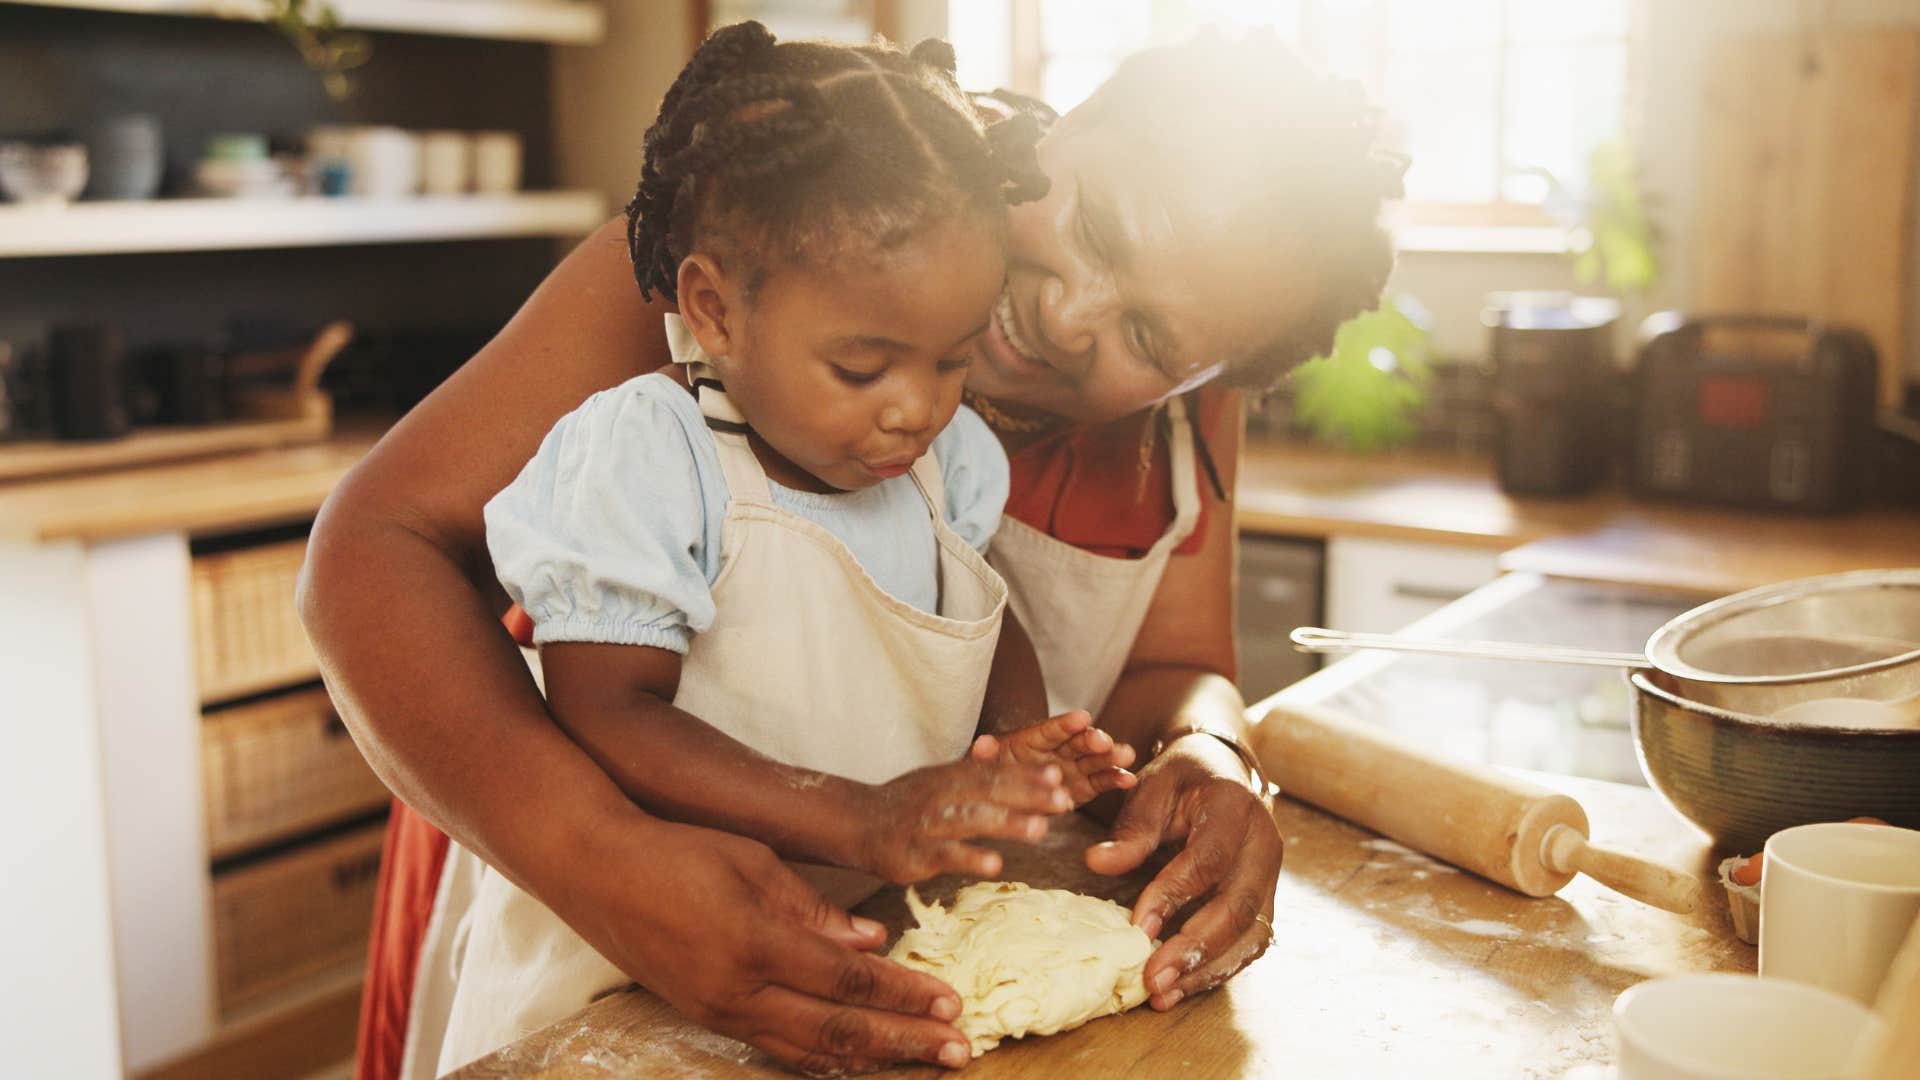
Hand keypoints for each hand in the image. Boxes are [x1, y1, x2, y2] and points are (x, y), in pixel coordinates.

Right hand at [562, 813, 977, 1073]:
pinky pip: (776, 1050)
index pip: (849, 980)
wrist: (594, 869)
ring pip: (808, 1054)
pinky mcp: (706, 1016)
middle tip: (960, 1050)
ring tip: (922, 1062)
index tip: (952, 1002)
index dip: (905, 994)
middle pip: (839, 1031)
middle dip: (905, 1042)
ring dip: (872, 1060)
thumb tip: (873, 944)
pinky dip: (823, 1060)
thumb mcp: (752, 861)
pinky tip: (857, 1061)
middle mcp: (738, 991)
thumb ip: (814, 909)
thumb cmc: (676, 850)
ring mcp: (718, 1011)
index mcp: (755, 943)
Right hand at [856, 757, 1070, 882]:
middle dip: (1028, 795)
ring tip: (1040, 831)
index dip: (1027, 774)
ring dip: (1007, 823)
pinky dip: (971, 858)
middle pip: (989, 791)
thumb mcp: (942, 781)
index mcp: (951, 777)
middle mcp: (942, 795)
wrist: (856, 823)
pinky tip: (997, 864)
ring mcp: (928, 823)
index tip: (1059, 777)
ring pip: (971, 820)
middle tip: (1064, 800)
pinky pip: (946, 855)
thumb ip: (978, 774)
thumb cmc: (909, 804)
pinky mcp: (915, 853)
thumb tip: (1024, 767)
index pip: (995, 772)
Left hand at [968, 709, 1136, 805]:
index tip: (1082, 717)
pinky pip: (1101, 781)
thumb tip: (981, 744)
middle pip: (1076, 742)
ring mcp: (1073, 767)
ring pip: (1094, 759)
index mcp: (1033, 740)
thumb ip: (986, 756)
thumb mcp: (984, 766)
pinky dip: (1115, 780)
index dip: (1065, 724)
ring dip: (1110, 756)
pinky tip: (1129, 780)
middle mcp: (1057, 749)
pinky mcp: (1083, 787)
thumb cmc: (992, 774)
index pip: (1050, 730)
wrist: (1000, 796)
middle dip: (1092, 740)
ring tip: (1127, 755)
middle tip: (1104, 741)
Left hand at [1083, 734, 1282, 1010]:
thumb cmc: (1181, 780)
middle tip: (1152, 979)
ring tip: (1163, 994)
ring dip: (1207, 970)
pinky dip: (1218, 969)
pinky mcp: (1266, 901)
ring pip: (1250, 934)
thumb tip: (1096, 863)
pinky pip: (1250, 944)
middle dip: (1195, 948)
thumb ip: (1131, 829)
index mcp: (1236, 808)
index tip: (1136, 927)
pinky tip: (1182, 986)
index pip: (1208, 860)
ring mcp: (1271, 877)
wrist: (1221, 771)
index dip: (1174, 896)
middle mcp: (1265, 845)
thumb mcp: (1152, 788)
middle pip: (1238, 906)